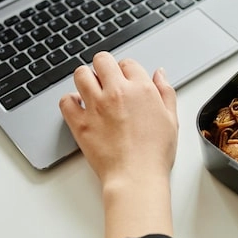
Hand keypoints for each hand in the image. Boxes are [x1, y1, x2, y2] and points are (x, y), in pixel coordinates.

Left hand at [59, 52, 177, 237]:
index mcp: (141, 89)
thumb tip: (159, 74)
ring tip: (92, 91)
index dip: (127, 71)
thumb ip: (166, 91)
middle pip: (102, 60)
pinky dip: (70, 101)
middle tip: (107, 81)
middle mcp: (117, 92)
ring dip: (86, 79)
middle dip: (104, 67)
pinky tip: (80, 107)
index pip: (128, 63)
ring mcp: (95, 106)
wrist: (136, 177)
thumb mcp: (171, 119)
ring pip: (80, 74)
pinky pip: (65, 100)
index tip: (126, 81)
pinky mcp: (80, 122)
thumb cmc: (155, 153)